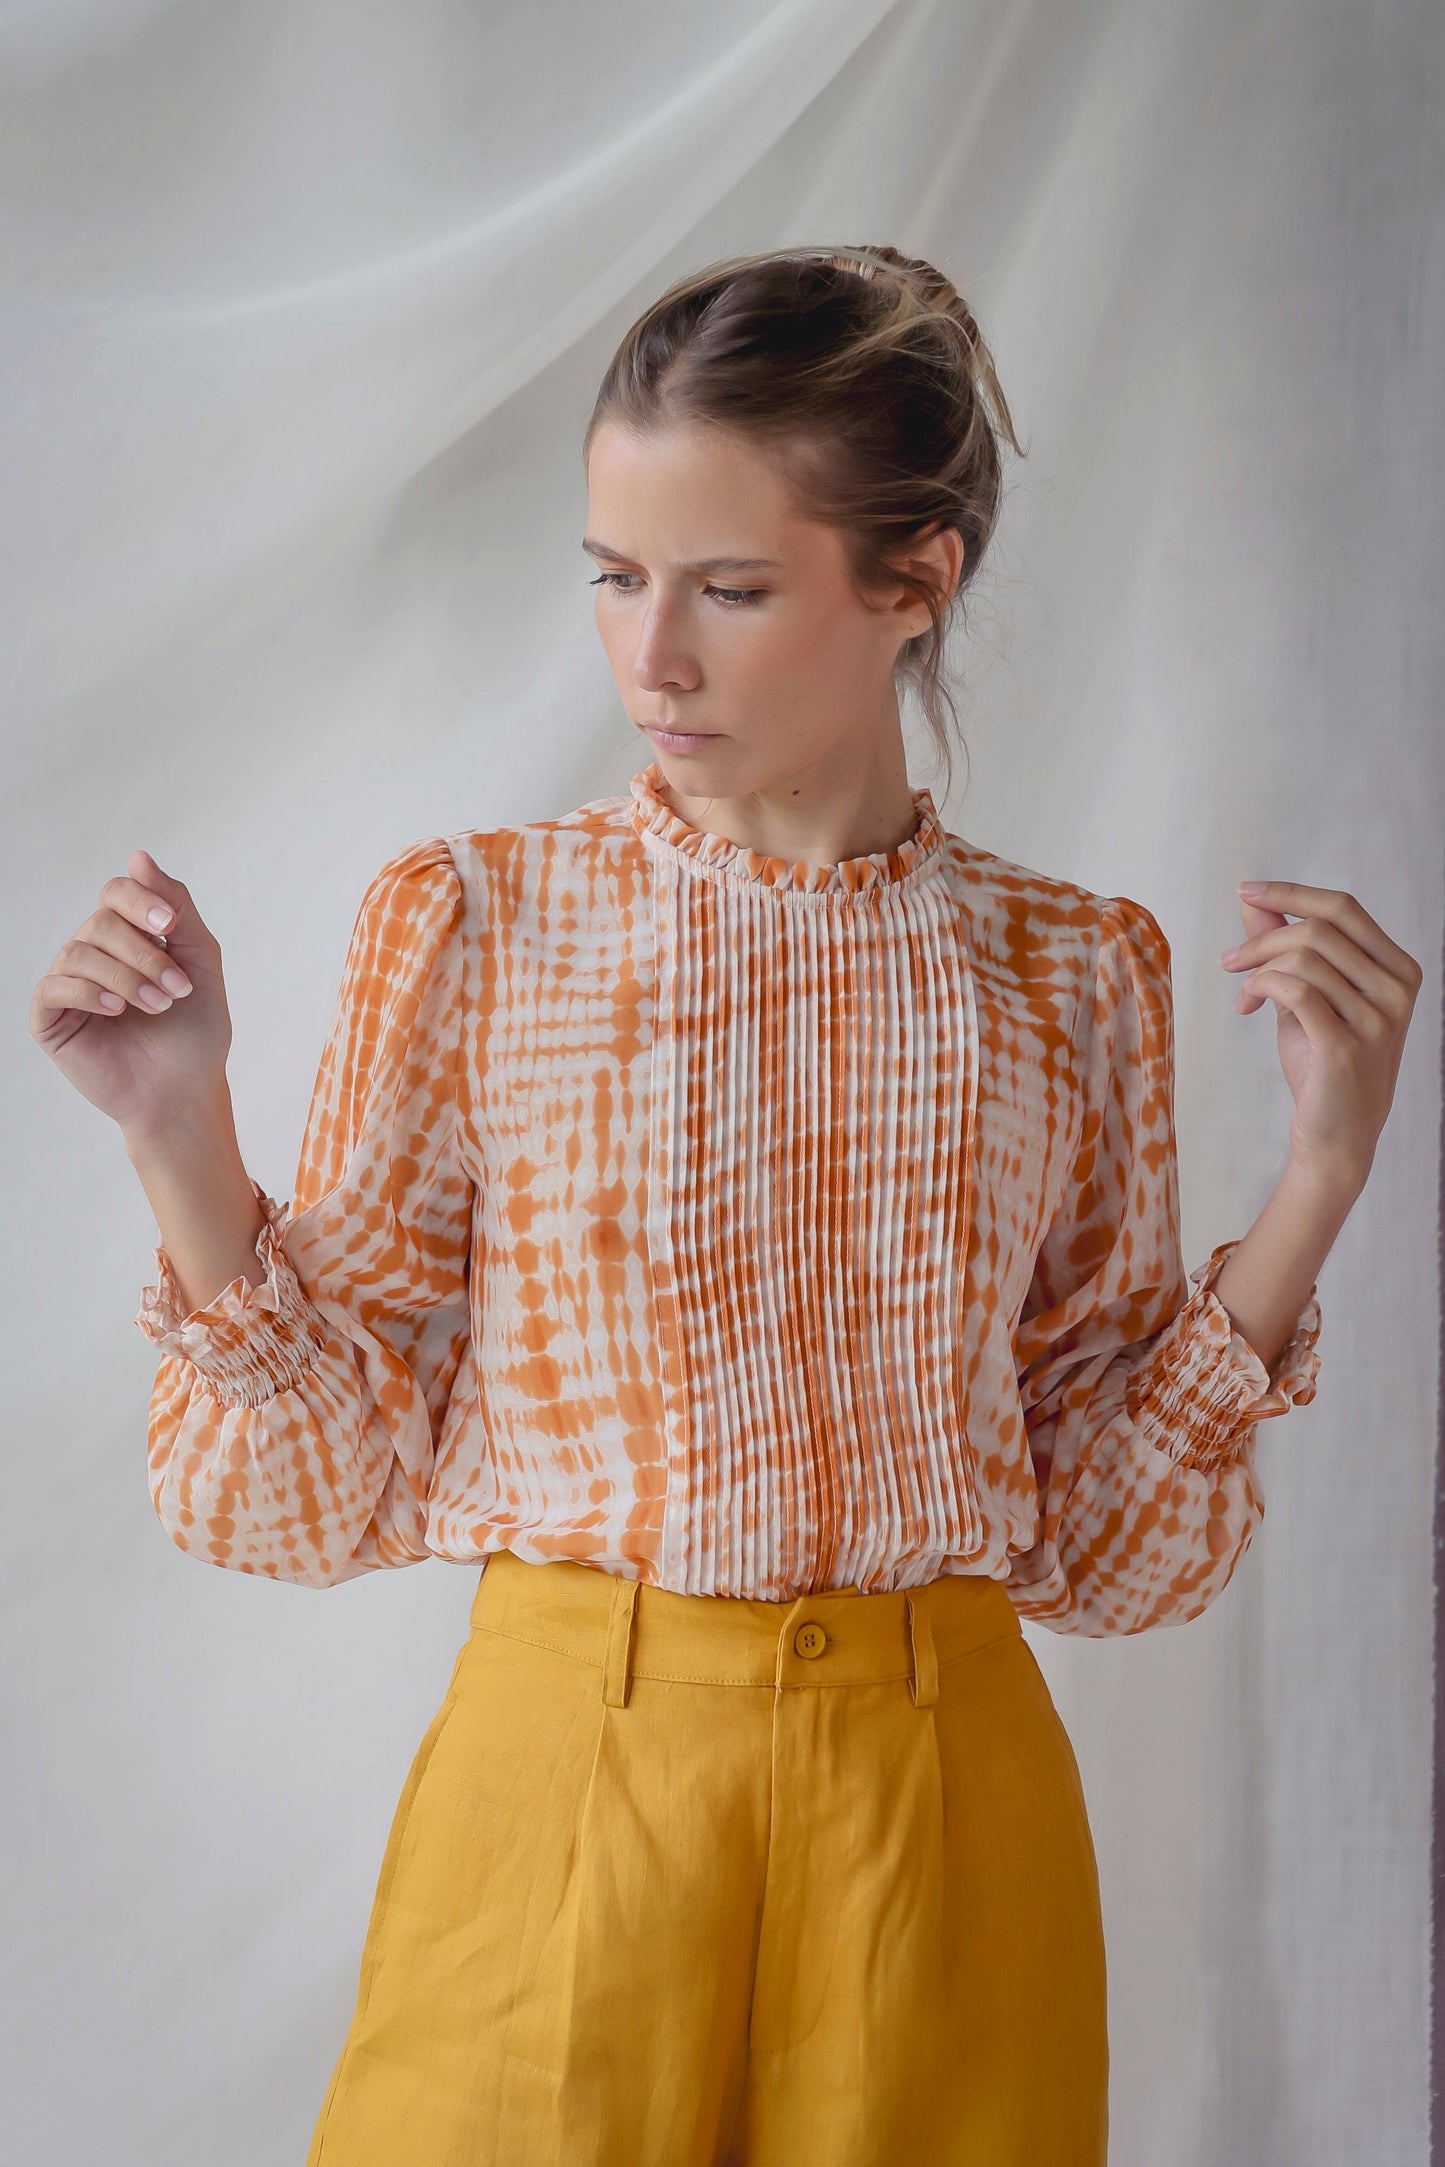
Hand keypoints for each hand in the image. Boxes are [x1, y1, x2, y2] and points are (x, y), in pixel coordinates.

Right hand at [29, 849, 233, 1141]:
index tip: (171, 925)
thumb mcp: (200, 959)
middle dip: (144, 953)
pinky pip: (53, 987)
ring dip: (126, 977)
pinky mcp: (50, 1018)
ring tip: (158, 1006)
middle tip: (176, 988)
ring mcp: (69, 985)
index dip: (140, 900)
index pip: (116, 892)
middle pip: (101, 922)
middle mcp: (93, 954)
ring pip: (79, 953)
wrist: (185, 1090)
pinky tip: (117, 1010)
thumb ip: (175, 905)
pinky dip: (89, 992)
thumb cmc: (195, 1030)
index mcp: (126, 937)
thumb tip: (138, 855)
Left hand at [1220, 880, 1421, 1192]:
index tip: (1245, 891)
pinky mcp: (1347, 1046)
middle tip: (1229, 960)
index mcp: (1397, 969)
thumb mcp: (1307, 996)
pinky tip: (1249, 1002)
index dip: (1290, 893)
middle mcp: (1396, 990)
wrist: (1336, 1134)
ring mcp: (1378, 1019)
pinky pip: (1295, 991)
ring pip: (1303, 958)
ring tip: (1244, 993)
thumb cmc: (1323, 1062)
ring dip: (1257, 968)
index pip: (1344, 908)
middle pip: (1318, 929)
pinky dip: (1262, 987)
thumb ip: (1287, 948)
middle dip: (1262, 939)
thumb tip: (1256, 901)